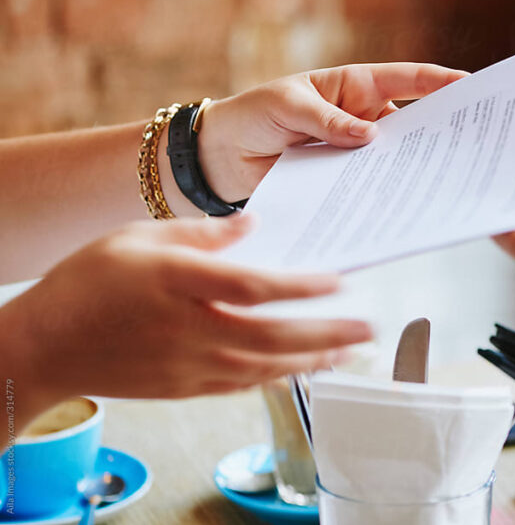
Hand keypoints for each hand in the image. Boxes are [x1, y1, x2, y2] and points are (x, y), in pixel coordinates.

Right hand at [0, 215, 370, 428]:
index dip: (302, 287)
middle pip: (274, 335)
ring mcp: (189, 365)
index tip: (341, 281)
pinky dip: (279, 376)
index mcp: (180, 284)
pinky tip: (303, 367)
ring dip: (314, 359)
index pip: (255, 288)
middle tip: (371, 328)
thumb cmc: (88, 283)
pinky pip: (244, 384)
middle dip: (329, 334)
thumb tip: (253, 225)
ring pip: (266, 366)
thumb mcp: (137, 237)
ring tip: (353, 351)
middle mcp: (191, 329)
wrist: (44, 346)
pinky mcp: (185, 388)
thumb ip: (200, 231)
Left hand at [196, 62, 467, 203]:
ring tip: (446, 179)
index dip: (440, 81)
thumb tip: (371, 137)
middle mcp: (362, 118)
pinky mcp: (342, 181)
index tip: (473, 86)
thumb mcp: (288, 106)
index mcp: (354, 86)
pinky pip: (369, 186)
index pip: (405, 80)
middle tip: (474, 141)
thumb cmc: (253, 115)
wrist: (219, 157)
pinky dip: (384, 193)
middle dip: (441, 129)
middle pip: (412, 122)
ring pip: (394, 158)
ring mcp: (355, 152)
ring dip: (415, 167)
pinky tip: (402, 203)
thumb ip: (328, 122)